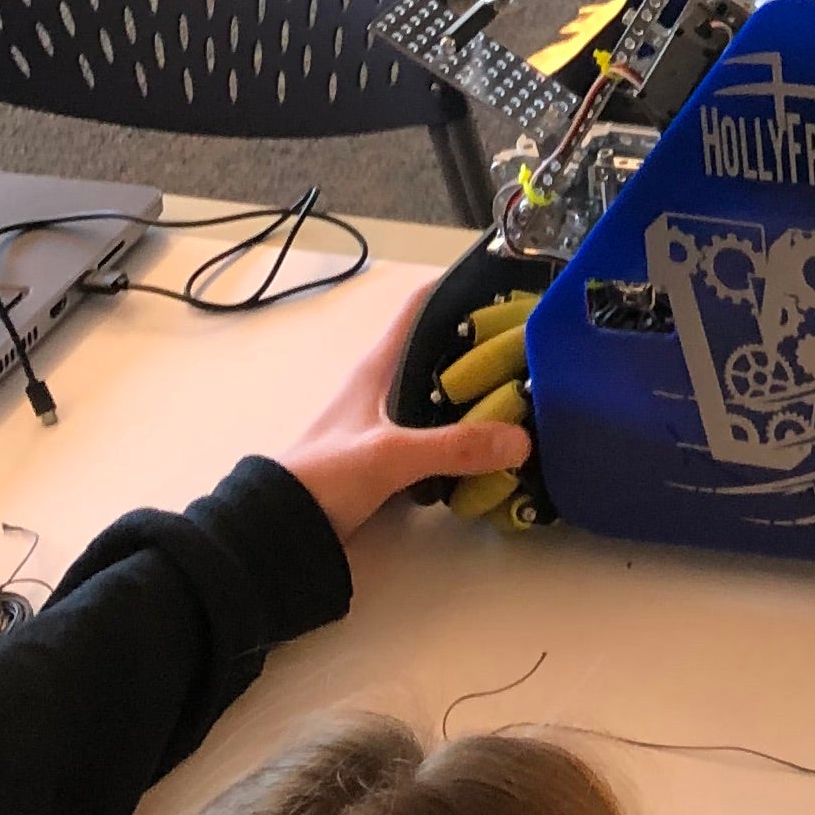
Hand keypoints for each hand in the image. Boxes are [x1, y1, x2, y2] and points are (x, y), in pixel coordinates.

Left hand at [277, 299, 531, 546]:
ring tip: (526, 391)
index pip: (420, 308)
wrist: (283, 526)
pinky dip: (465, 430)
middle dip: (482, 345)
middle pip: (440, 350)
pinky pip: (438, 430)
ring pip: (442, 392)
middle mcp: (385, 385)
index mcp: (379, 366)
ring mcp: (388, 421)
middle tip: (532, 347)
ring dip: (477, 391)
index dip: (458, 289)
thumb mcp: (391, 455)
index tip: (506, 287)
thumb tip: (522, 439)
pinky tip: (493, 441)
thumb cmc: (326, 475)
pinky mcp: (392, 454)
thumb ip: (454, 446)